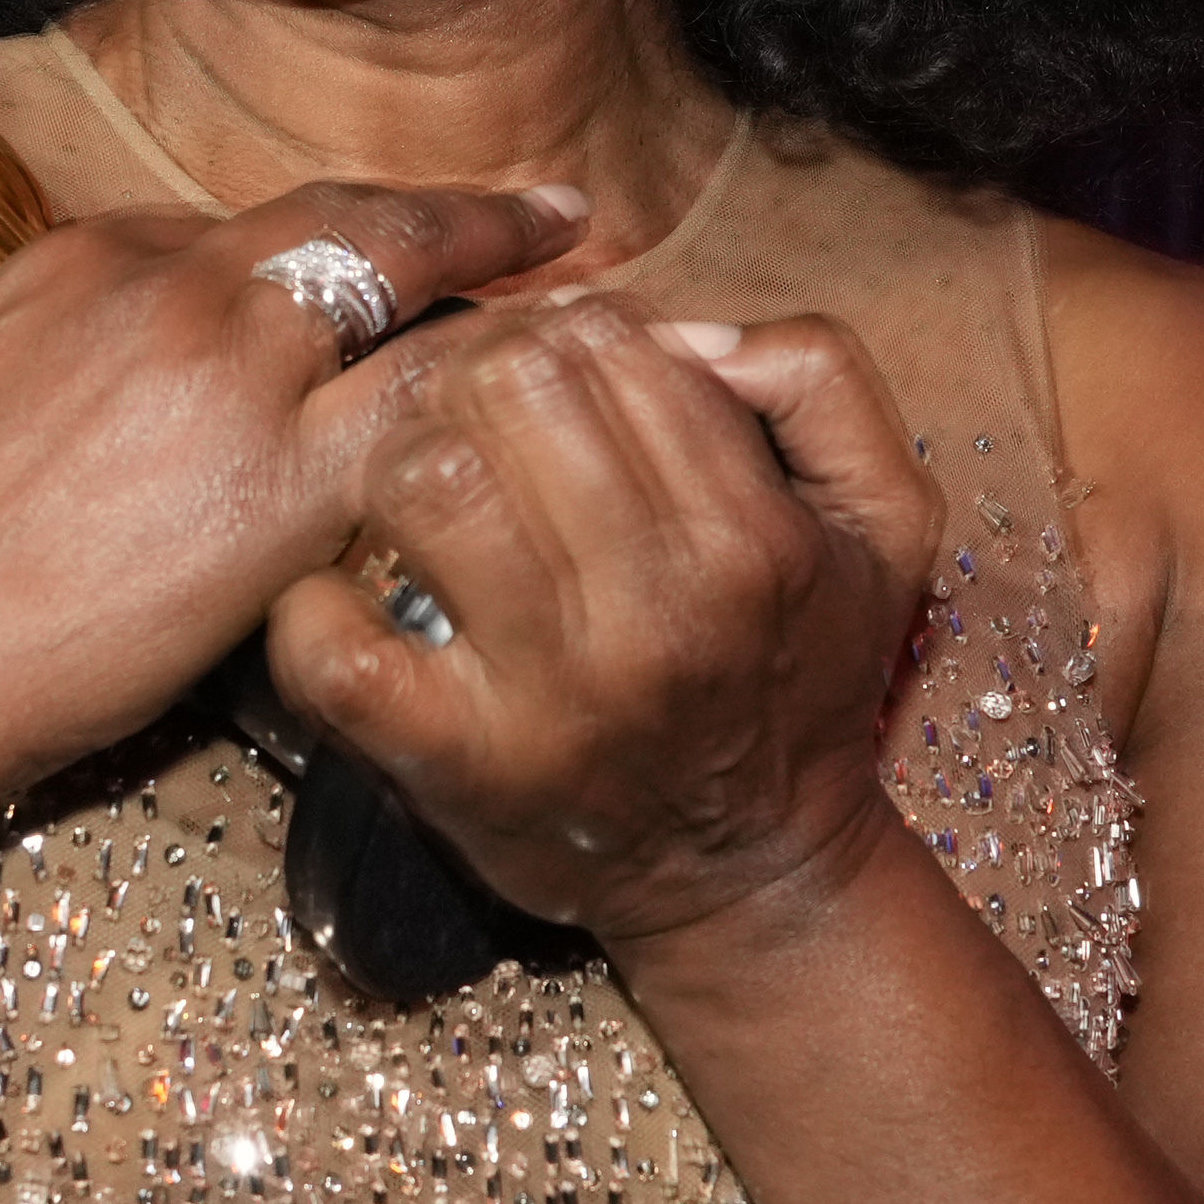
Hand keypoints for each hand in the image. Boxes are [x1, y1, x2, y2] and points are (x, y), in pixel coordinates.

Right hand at [0, 178, 583, 806]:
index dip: (317, 255)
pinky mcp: (286, 480)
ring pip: (413, 292)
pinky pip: (434, 412)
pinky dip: (506, 400)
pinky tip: (564, 416)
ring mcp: (237, 373)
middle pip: (349, 226)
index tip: (371, 267)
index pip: (234, 234)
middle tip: (552, 213)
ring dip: (512, 294)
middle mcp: (171, 287)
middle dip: (458, 217)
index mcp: (81, 263)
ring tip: (596, 304)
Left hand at [263, 298, 941, 950]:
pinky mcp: (448, 764)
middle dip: (484, 369)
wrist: (752, 875)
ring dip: (406, 459)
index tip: (569, 369)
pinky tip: (357, 591)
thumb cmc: (802, 675)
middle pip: (509, 387)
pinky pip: (334, 643)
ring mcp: (542, 696)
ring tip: (435, 490)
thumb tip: (688, 329)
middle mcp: (651, 615)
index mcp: (749, 539)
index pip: (615, 347)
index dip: (573, 328)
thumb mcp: (886, 522)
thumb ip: (820, 382)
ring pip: (421, 481)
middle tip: (487, 411)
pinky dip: (317, 600)